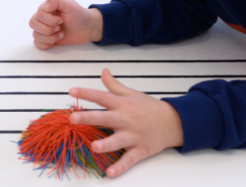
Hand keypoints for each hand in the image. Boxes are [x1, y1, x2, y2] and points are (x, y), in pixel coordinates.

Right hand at [30, 0, 102, 48]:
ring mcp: (44, 29)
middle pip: (33, 24)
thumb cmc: (79, 15)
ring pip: (35, 35)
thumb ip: (55, 0)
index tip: (61, 19)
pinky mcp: (47, 39)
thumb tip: (44, 7)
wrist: (87, 28)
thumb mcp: (69, 4)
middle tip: (60, 27)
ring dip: (50, 37)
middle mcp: (43, 18)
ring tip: (61, 34)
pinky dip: (46, 44)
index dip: (49, 20)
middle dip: (48, 29)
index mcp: (46, 8)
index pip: (38, 14)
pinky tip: (56, 40)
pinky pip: (37, 43)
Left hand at [69, 68, 183, 177]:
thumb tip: (103, 71)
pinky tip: (109, 173)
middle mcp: (126, 120)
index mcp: (123, 105)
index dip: (86, 93)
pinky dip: (120, 167)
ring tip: (93, 147)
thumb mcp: (132, 94)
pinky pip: (129, 160)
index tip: (71, 91)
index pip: (102, 96)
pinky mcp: (140, 150)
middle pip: (105, 118)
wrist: (174, 122)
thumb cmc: (149, 107)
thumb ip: (114, 85)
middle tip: (73, 118)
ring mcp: (133, 136)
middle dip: (89, 118)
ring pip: (117, 141)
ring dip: (106, 144)